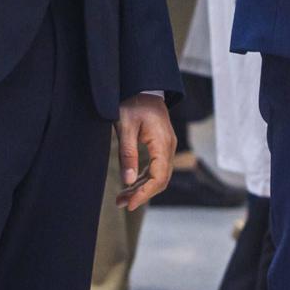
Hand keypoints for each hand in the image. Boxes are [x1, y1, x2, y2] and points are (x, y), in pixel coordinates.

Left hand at [114, 93, 174, 210]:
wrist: (142, 85)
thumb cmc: (132, 102)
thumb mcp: (125, 126)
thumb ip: (127, 153)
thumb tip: (128, 181)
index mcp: (162, 142)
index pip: (159, 177)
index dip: (145, 193)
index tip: (129, 204)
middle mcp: (169, 146)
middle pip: (160, 180)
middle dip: (141, 194)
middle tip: (121, 203)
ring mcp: (167, 146)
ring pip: (159, 175)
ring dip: (142, 188)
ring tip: (121, 198)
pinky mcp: (161, 145)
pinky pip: (156, 168)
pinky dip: (144, 178)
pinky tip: (130, 184)